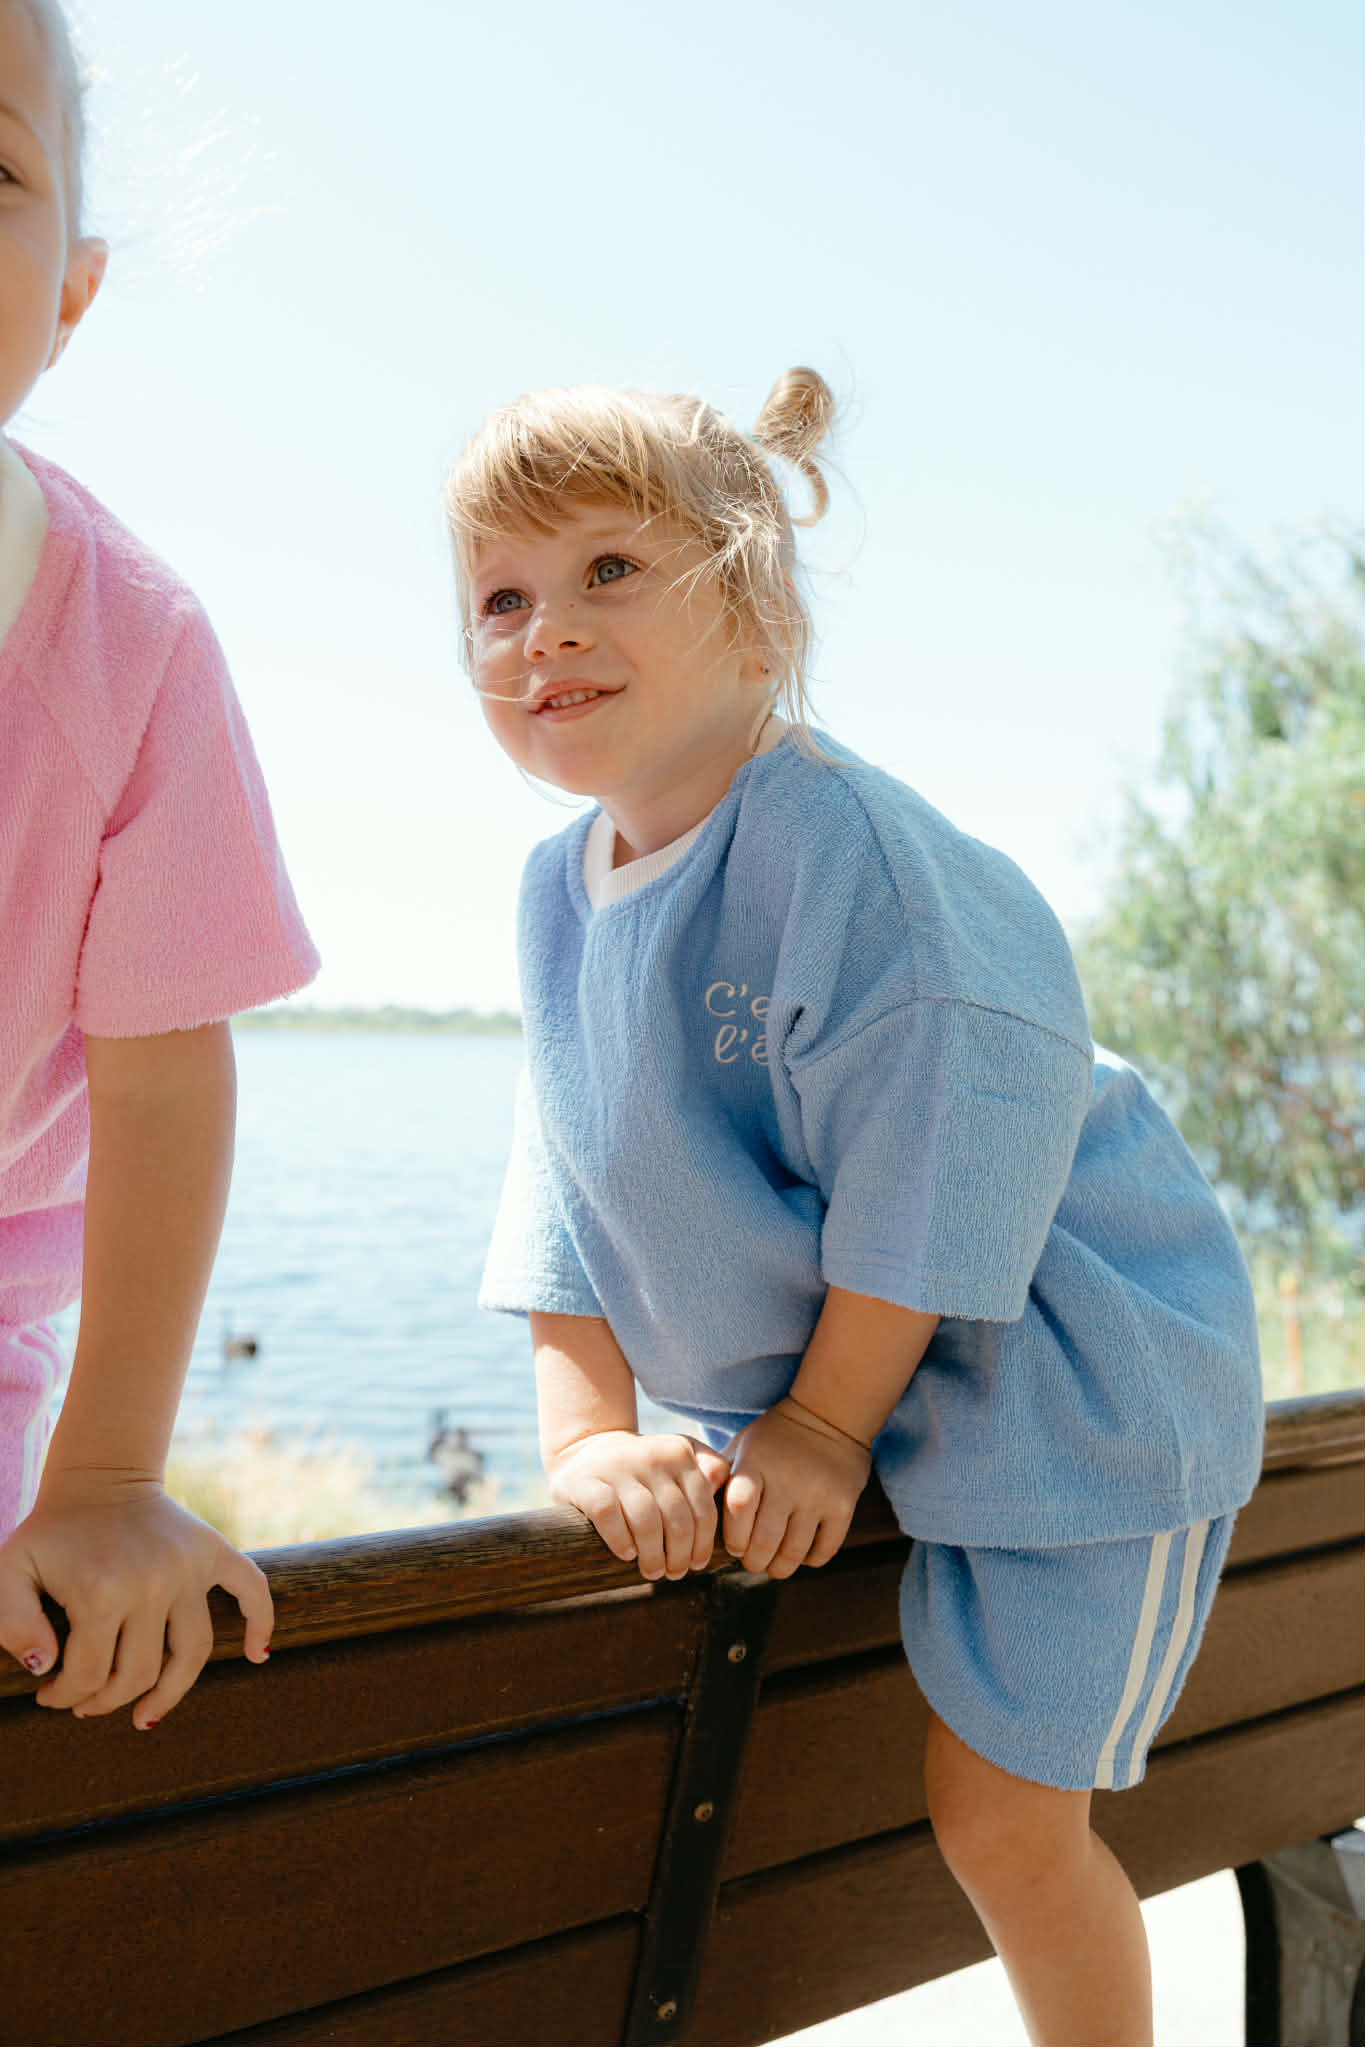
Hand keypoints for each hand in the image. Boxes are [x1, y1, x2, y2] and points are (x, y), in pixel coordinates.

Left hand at [0, 1471, 272, 1728]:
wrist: (100, 1478)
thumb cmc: (52, 1532)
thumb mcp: (9, 1570)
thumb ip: (11, 1622)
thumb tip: (43, 1669)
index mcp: (101, 1591)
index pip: (89, 1674)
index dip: (64, 1695)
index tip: (49, 1693)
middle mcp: (152, 1583)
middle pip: (139, 1673)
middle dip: (105, 1701)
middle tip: (85, 1704)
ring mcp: (188, 1569)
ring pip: (192, 1653)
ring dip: (170, 1694)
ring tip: (146, 1716)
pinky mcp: (214, 1553)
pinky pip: (250, 1590)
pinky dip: (260, 1623)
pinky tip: (256, 1656)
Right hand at [548, 1430, 730, 1581]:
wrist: (585, 1454)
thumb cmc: (643, 1469)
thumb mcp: (679, 1460)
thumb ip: (710, 1468)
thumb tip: (723, 1493)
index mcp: (679, 1451)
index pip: (703, 1508)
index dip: (703, 1543)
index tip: (697, 1564)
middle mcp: (651, 1454)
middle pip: (677, 1519)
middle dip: (679, 1555)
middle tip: (674, 1573)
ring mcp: (617, 1467)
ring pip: (646, 1521)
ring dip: (652, 1555)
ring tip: (653, 1571)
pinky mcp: (586, 1482)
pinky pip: (608, 1515)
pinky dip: (620, 1540)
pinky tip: (627, 1554)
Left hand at [722, 1402, 871, 1577]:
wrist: (828, 1416)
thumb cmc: (774, 1440)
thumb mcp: (743, 1446)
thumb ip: (719, 1477)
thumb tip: (694, 1515)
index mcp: (755, 1462)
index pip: (738, 1509)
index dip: (733, 1538)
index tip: (735, 1545)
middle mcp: (787, 1478)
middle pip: (764, 1540)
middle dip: (754, 1562)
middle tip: (753, 1561)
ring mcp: (818, 1493)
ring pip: (793, 1552)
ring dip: (780, 1567)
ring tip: (774, 1565)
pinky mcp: (843, 1505)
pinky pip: (823, 1550)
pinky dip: (809, 1560)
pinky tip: (802, 1553)